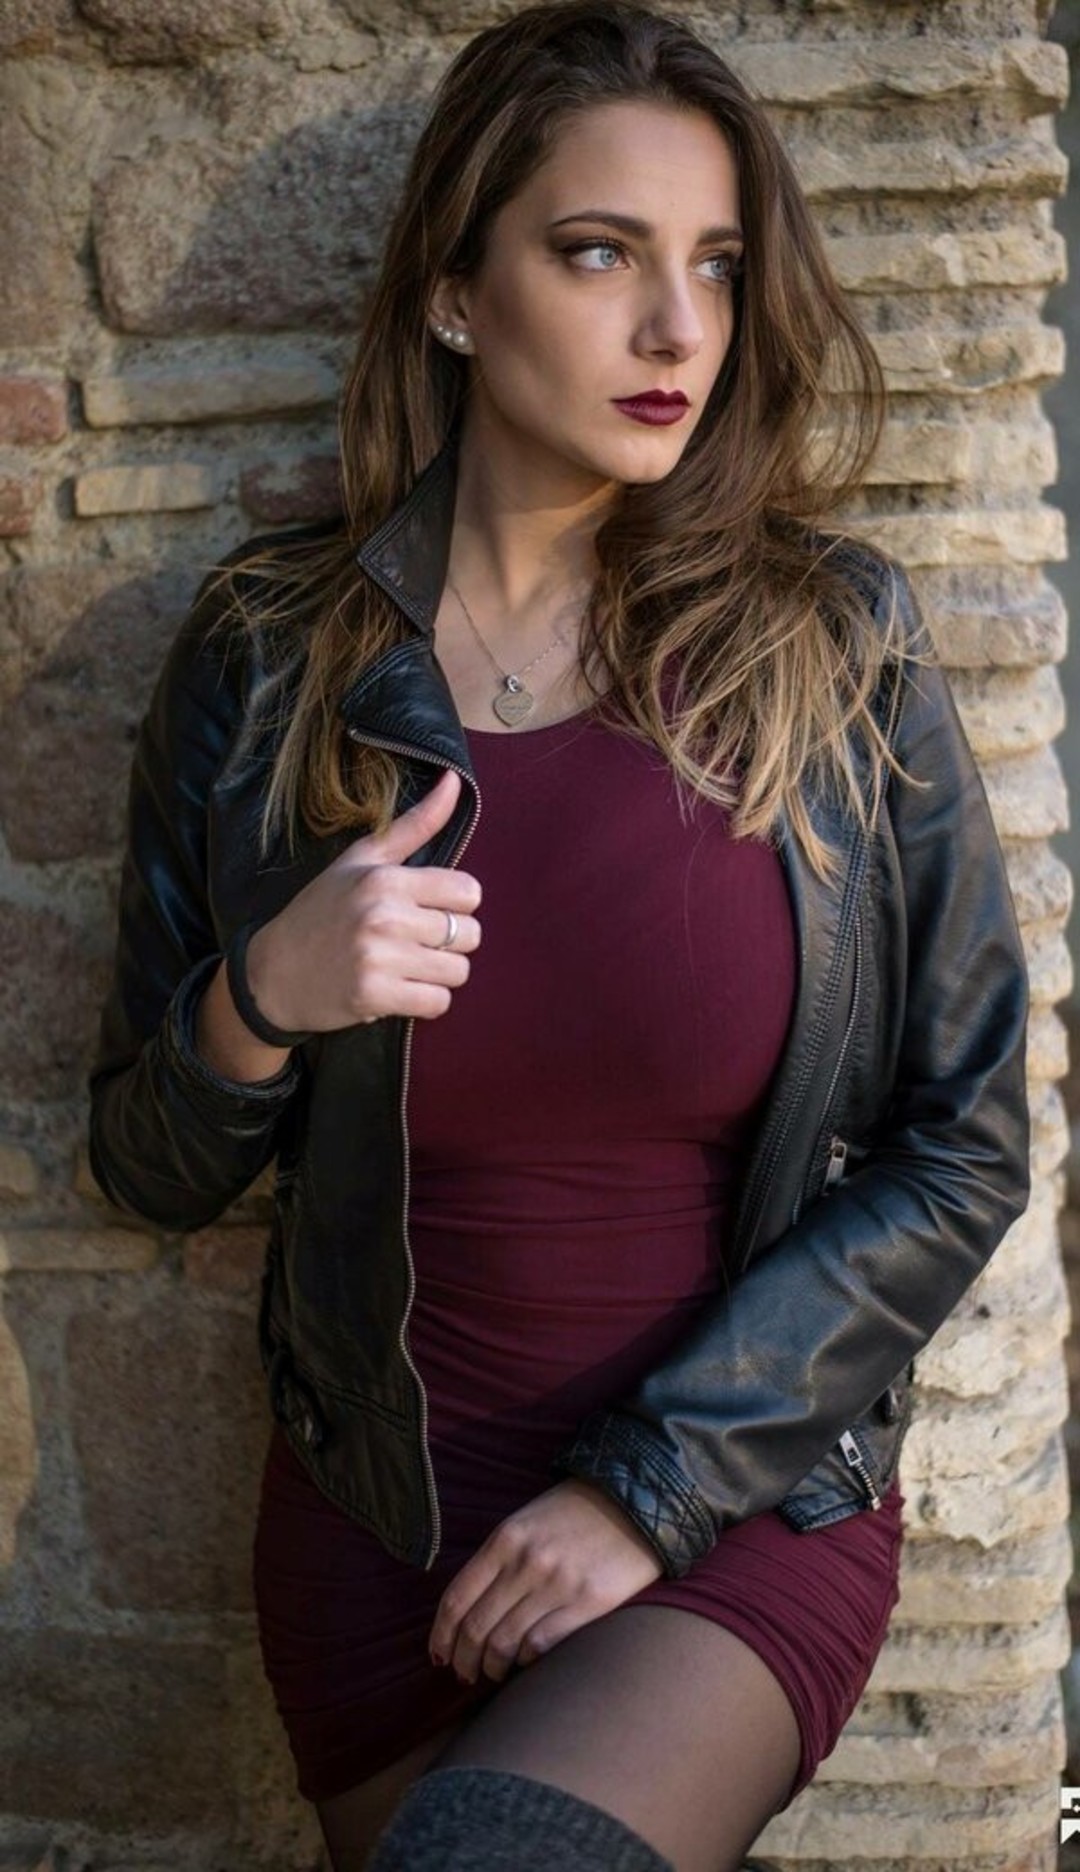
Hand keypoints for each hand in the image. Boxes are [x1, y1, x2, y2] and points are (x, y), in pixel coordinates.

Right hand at [245, 768, 481, 1032]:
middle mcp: (384, 916)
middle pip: (469, 935)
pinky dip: (425, 1001)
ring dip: (437, 975)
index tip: (427, 911)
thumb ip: (415, 824)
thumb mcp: (361, 860)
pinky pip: (438, 1004)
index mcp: (385, 879)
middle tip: (413, 943)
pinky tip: (398, 988)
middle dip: (448, 943)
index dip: (455, 905)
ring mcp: (379, 959)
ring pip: (458, 972)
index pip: (469, 893)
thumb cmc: (322, 911)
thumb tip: (454, 780)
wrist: (273, 973)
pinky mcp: (375, 997)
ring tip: (404, 966)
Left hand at [427, 1479, 662, 1685]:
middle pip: (476, 1627)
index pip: (457, 1598)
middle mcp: (526, 1562)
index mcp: (505, 1540)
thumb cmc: (574, 1515)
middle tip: (463, 1674)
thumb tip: (469, 1611)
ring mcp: (558, 1584)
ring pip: (505, 1643)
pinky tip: (524, 1664)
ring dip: (492, 1668)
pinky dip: (526, 1661)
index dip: (441, 1635)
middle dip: (463, 1660)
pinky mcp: (589, 1603)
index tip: (438, 1654)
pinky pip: (542, 1644)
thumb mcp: (526, 1523)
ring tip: (492, 1675)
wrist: (635, 1502)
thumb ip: (498, 1561)